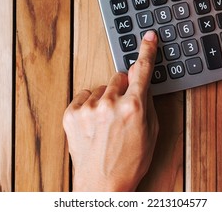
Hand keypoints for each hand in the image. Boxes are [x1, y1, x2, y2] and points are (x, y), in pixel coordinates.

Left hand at [63, 31, 158, 190]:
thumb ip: (146, 103)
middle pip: (118, 78)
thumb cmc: (129, 163)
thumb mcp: (150, 134)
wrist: (101, 184)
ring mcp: (88, 108)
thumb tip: (142, 83)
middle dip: (123, 89)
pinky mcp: (71, 114)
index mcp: (133, 107)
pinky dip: (89, 106)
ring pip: (101, 88)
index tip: (148, 37)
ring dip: (105, 100)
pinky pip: (83, 96)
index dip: (146, 51)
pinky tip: (94, 123)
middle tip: (123, 110)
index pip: (142, 70)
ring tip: (106, 123)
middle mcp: (110, 104)